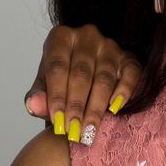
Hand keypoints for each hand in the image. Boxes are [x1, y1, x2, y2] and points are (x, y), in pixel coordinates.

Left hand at [23, 24, 141, 145]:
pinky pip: (130, 74)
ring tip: (89, 129)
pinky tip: (114, 109)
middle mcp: (86, 36)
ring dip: (96, 106)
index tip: (57, 120)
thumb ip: (38, 96)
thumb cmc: (62, 78)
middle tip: (74, 130)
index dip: (57, 95)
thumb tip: (34, 106)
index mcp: (60, 37)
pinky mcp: (129, 57)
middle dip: (77, 105)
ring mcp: (110, 45)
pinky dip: (123, 91)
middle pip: (81, 73)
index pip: (57, 67)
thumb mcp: (46, 85)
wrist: (85, 73)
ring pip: (104, 77)